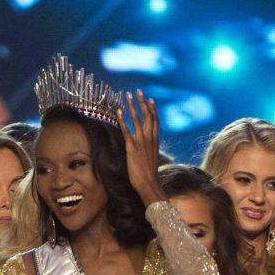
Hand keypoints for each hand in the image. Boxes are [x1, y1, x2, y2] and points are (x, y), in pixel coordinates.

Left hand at [117, 89, 165, 206]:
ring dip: (132, 106)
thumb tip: (147, 147)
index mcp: (155, 141)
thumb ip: (150, 149)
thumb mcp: (152, 158)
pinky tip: (118, 111)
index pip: (155, 121)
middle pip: (147, 116)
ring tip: (127, 96)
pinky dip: (122, 120)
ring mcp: (141, 142)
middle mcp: (149, 139)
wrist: (148, 183)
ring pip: (137, 120)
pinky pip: (126, 131)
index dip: (152, 109)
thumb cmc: (150, 174)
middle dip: (142, 102)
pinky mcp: (132, 148)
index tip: (150, 99)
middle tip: (138, 91)